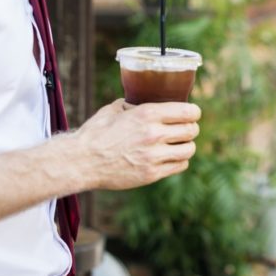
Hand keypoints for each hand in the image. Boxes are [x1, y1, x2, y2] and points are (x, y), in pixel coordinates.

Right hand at [74, 99, 200, 190]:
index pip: (187, 112)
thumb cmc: (95, 133)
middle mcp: (154, 134)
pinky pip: (179, 165)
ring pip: (189, 149)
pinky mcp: (151, 174)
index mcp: (148, 114)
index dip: (194, 113)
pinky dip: (179, 160)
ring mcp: (154, 156)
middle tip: (187, 129)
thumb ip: (131, 105)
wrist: (82, 161)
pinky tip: (172, 157)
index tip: (193, 114)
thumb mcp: (113, 109)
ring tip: (180, 144)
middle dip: (191, 128)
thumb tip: (139, 101)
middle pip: (191, 130)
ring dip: (187, 145)